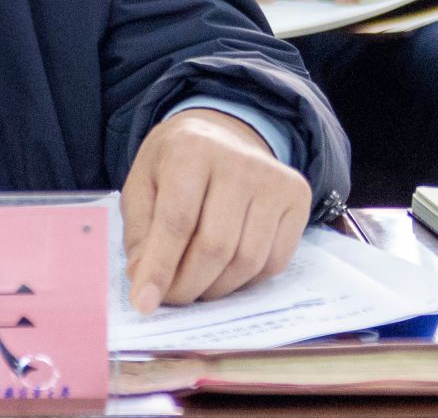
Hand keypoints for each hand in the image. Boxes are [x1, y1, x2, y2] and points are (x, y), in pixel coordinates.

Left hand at [120, 108, 309, 314]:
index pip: (177, 221)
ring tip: (194, 286)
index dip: (160, 268)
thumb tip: (144, 283)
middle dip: (187, 285)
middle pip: (215, 246)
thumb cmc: (175, 164)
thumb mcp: (142, 185)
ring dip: (215, 288)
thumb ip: (140, 233)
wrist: (222, 134)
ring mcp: (273, 180)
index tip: (143, 303)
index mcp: (191, 150)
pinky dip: (245, 281)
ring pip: (247, 260)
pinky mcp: (297, 198)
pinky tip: (223, 272)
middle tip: (170, 299)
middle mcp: (238, 161)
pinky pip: (273, 262)